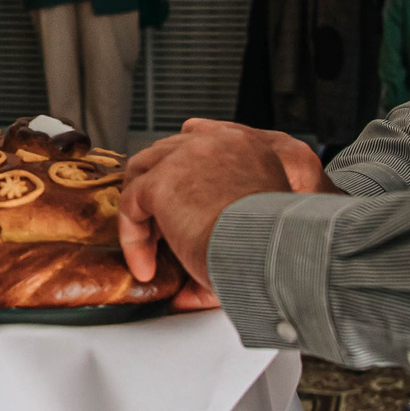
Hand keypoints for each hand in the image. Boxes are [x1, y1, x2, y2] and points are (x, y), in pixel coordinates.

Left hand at [119, 119, 332, 308]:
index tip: (177, 200)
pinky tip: (146, 267)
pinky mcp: (162, 183)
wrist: (270, 251)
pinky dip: (134, 239)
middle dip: (157, 187)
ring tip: (148, 246)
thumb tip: (209, 272)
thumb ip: (233, 229)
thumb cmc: (277, 244)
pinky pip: (132, 205)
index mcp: (244, 146)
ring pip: (143, 171)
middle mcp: (213, 142)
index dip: (181, 169)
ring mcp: (185, 158)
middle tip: (159, 229)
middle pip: (166, 152)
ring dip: (141, 208)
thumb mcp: (258, 223)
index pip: (199, 138)